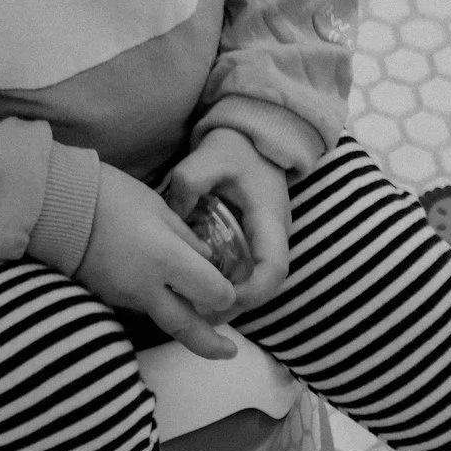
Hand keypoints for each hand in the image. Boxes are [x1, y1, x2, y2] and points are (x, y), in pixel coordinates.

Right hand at [75, 164, 241, 359]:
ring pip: (163, 319)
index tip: (228, 285)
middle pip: (187, 328)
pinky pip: (140, 307)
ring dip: (183, 321)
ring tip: (198, 315)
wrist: (53, 204)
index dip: (225, 293)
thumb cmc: (109, 194)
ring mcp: (124, 297)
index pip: (213, 293)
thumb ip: (185, 236)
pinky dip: (156, 305)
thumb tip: (206, 259)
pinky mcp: (106, 297)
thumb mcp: (156, 205)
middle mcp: (148, 288)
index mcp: (167, 259)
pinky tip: (159, 291)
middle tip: (230, 352)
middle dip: (212, 344)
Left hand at [160, 128, 291, 313]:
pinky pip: (247, 272)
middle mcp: (276, 236)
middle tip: (199, 314)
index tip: (222, 298)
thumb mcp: (209, 156)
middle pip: (266, 285)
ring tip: (195, 308)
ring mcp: (268, 240)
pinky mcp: (256, 241)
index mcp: (270, 218)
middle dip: (236, 304)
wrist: (253, 136)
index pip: (274, 268)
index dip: (253, 291)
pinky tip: (199, 287)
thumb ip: (189, 181)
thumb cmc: (234, 147)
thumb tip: (175, 214)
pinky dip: (228, 284)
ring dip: (231, 298)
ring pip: (257, 282)